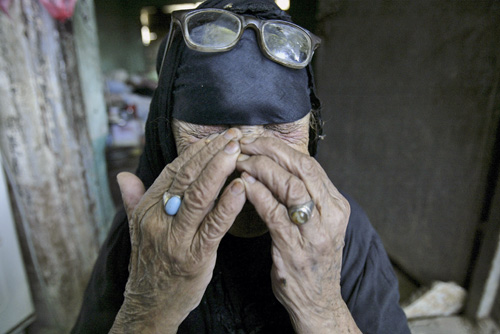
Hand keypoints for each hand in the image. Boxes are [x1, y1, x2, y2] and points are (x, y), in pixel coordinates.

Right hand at [110, 129, 245, 332]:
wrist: (150, 304)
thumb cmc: (150, 263)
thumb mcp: (136, 229)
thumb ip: (133, 200)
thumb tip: (122, 175)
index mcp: (146, 208)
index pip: (174, 171)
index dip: (196, 152)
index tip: (216, 138)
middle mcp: (158, 219)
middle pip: (187, 178)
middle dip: (212, 153)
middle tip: (234, 136)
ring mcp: (176, 238)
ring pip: (199, 196)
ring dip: (219, 169)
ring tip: (237, 150)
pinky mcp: (194, 256)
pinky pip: (214, 225)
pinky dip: (228, 204)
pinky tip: (241, 187)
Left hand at [236, 137, 360, 333]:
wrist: (318, 301)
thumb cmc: (312, 258)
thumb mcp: (319, 223)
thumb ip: (306, 196)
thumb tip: (280, 164)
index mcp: (336, 205)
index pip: (310, 164)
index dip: (281, 147)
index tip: (258, 140)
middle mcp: (330, 216)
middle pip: (302, 168)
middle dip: (270, 150)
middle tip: (246, 144)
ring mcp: (314, 233)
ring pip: (290, 186)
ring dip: (262, 169)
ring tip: (241, 162)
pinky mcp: (295, 249)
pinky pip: (274, 213)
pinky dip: (257, 194)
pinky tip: (243, 185)